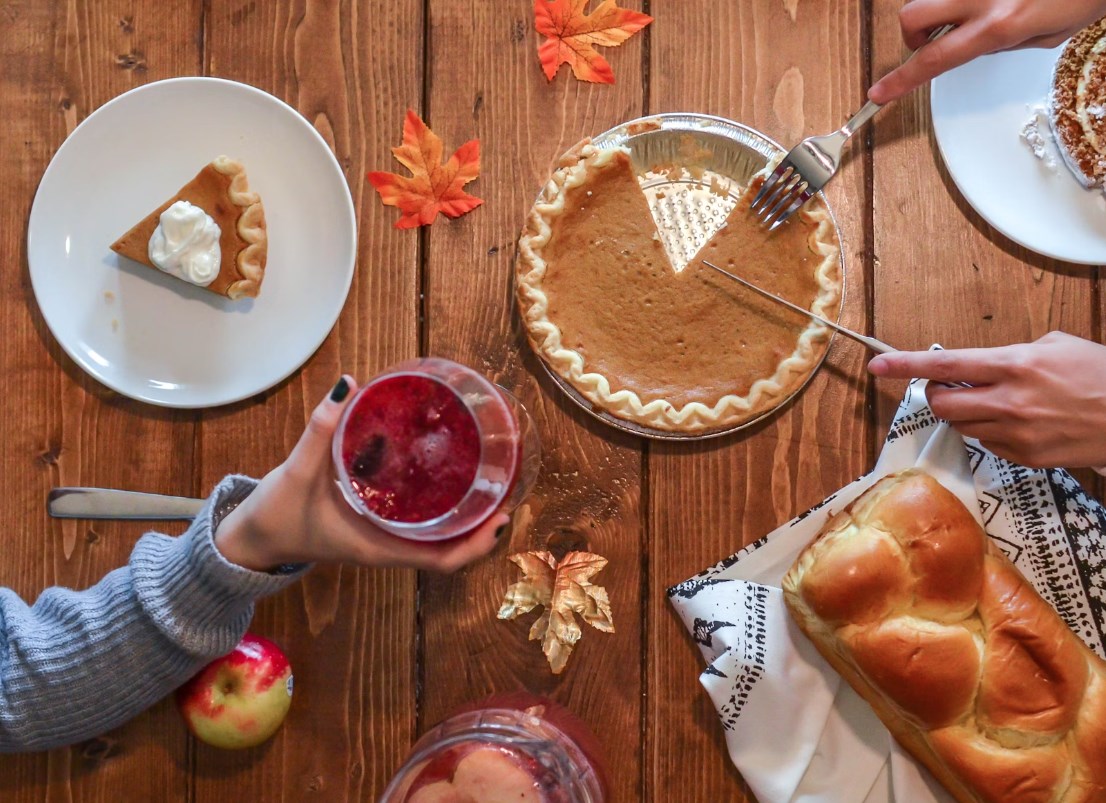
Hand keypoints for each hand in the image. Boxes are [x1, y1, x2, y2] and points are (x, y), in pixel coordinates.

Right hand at [213, 376, 509, 572]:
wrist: (251, 539)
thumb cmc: (276, 515)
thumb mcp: (297, 473)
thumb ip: (320, 429)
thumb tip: (346, 384)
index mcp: (379, 547)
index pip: (443, 560)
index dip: (478, 544)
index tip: (501, 516)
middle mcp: (389, 547)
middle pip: (452, 547)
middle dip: (483, 525)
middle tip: (507, 486)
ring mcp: (384, 538)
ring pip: (438, 535)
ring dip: (466, 515)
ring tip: (490, 477)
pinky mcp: (376, 525)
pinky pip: (419, 522)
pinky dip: (440, 505)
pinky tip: (446, 473)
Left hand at [868, 332, 1105, 468]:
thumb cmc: (1099, 374)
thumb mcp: (1056, 346)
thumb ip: (1011, 354)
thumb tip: (982, 365)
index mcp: (1014, 365)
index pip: (945, 366)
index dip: (906, 365)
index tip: (877, 365)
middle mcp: (1008, 401)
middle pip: (942, 405)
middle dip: (938, 396)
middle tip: (950, 388)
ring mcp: (1015, 433)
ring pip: (961, 426)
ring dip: (965, 414)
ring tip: (994, 403)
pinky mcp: (1024, 457)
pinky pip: (986, 444)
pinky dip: (989, 432)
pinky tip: (1016, 423)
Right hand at [869, 0, 1105, 103]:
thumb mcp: (1045, 36)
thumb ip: (1001, 42)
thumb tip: (975, 43)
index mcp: (999, 25)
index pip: (934, 60)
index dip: (901, 80)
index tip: (879, 93)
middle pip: (914, 16)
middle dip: (914, 32)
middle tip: (935, 38)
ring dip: (946, 8)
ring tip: (979, 10)